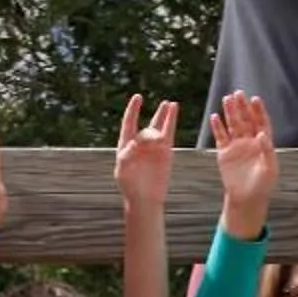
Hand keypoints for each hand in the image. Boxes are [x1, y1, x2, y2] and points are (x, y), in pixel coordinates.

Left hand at [114, 91, 177, 209]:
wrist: (145, 199)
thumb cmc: (130, 186)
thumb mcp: (122, 171)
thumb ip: (126, 155)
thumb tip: (135, 142)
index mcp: (126, 145)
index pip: (129, 123)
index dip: (133, 110)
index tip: (138, 97)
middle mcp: (140, 143)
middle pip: (146, 128)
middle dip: (153, 119)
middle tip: (160, 112)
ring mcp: (154, 147)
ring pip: (159, 127)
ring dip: (163, 114)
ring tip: (169, 104)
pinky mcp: (165, 151)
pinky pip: (169, 132)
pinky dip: (171, 120)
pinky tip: (174, 108)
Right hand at [210, 90, 277, 232]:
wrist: (247, 199)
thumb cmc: (262, 185)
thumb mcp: (269, 169)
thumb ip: (267, 150)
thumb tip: (262, 134)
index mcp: (263, 143)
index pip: (261, 122)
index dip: (258, 110)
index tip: (255, 99)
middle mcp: (250, 141)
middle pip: (246, 120)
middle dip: (242, 107)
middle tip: (238, 93)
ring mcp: (237, 146)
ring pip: (233, 125)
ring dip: (230, 112)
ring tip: (226, 99)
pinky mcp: (224, 153)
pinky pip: (220, 137)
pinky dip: (218, 127)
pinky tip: (215, 117)